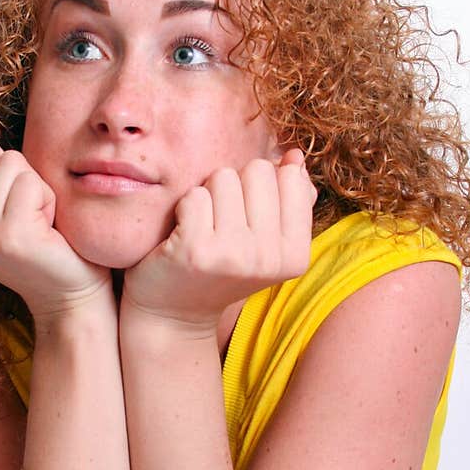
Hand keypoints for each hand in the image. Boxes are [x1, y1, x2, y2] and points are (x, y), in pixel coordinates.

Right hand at [0, 131, 111, 318]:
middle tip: (23, 215)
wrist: (65, 293)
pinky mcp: (9, 236)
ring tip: (34, 222)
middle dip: (14, 175)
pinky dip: (47, 199)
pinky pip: (30, 182)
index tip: (2, 208)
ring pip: (10, 162)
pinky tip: (46, 230)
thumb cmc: (33, 244)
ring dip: (33, 187)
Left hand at [121, 150, 316, 333]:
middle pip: (258, 171)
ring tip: (203, 227)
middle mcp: (271, 258)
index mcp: (296, 254)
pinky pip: (195, 195)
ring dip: (208, 195)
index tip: (246, 217)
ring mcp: (235, 255)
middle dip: (235, 186)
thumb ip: (288, 200)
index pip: (289, 178)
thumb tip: (294, 156)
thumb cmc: (220, 268)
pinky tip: (183, 234)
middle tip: (221, 222)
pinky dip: (185, 208)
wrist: (174, 314)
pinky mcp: (197, 251)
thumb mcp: (264, 242)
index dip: (261, 186)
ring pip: (224, 177)